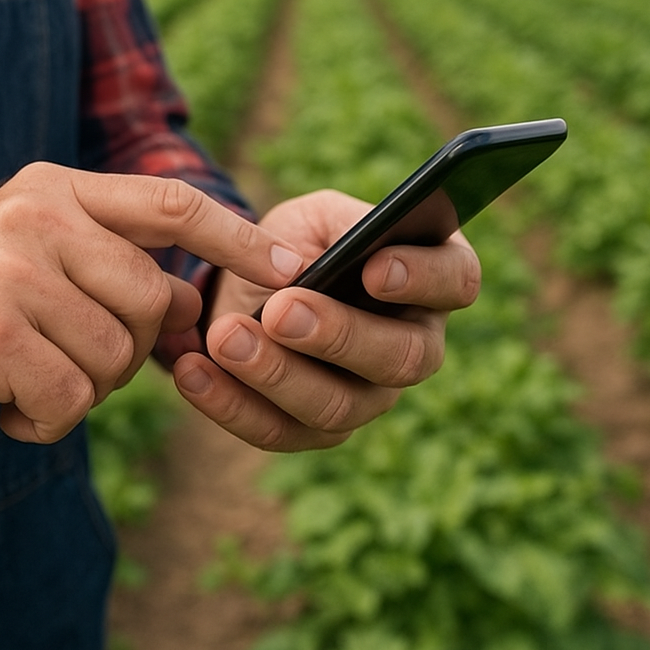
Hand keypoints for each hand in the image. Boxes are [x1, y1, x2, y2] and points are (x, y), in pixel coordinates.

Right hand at [0, 164, 303, 442]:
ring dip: (84, 388)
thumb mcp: (41, 258)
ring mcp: (9, 270)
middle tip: (69, 357)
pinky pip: (71, 400)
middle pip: (152, 300)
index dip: (235, 237)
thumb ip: (115, 268)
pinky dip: (48, 422)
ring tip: (29, 375)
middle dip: (127, 349)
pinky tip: (8, 407)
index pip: (170, 203)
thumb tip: (193, 313)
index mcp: (57, 188)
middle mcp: (36, 215)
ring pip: (115, 357)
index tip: (291, 265)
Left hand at [172, 189, 481, 450]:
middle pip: (402, 358)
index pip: (455, 280)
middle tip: (280, 310)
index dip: (423, 278)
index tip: (374, 270)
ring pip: (338, 407)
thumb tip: (346, 253)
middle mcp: (414, 344)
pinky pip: (279, 431)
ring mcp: (370, 396)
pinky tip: (194, 373)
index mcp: (428, 277)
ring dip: (276, 374)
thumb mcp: (313, 218)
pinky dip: (231, 404)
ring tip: (224, 337)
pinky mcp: (315, 430)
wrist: (245, 290)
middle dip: (338, 335)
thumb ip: (337, 226)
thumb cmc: (295, 246)